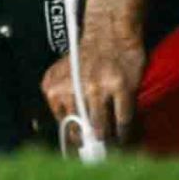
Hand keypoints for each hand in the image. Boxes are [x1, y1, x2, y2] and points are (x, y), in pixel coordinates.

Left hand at [41, 24, 145, 146]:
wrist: (109, 30)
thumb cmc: (86, 54)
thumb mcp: (63, 74)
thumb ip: (64, 99)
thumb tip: (74, 133)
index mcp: (54, 86)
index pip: (62, 123)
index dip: (74, 139)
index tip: (81, 148)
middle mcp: (71, 87)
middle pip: (80, 129)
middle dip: (89, 143)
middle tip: (97, 149)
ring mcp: (96, 87)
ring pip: (100, 127)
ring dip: (106, 141)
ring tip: (111, 145)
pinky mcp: (120, 87)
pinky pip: (122, 120)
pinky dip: (124, 132)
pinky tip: (124, 135)